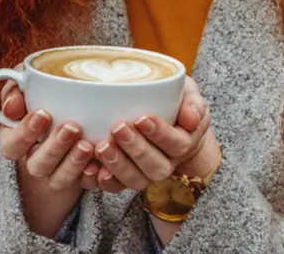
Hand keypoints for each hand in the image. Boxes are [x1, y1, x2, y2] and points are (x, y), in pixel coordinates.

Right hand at [0, 79, 98, 236]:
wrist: (73, 112)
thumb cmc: (43, 95)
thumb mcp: (25, 86)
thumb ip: (14, 90)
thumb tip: (12, 108)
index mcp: (17, 140)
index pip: (12, 145)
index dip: (25, 133)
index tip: (43, 114)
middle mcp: (35, 159)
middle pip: (38, 165)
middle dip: (54, 148)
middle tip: (72, 127)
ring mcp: (57, 172)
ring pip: (59, 179)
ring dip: (72, 164)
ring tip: (87, 145)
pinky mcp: (80, 178)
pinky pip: (84, 185)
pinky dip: (91, 178)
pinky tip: (99, 167)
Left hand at [93, 76, 221, 193]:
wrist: (165, 122)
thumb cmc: (176, 103)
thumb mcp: (189, 94)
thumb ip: (193, 102)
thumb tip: (191, 118)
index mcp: (184, 142)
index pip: (176, 144)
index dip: (160, 134)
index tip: (142, 118)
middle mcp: (166, 163)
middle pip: (155, 166)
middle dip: (136, 149)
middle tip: (118, 128)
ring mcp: (144, 173)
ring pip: (135, 180)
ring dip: (118, 165)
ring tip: (101, 146)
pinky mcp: (124, 179)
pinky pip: (114, 187)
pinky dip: (102, 181)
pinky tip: (90, 168)